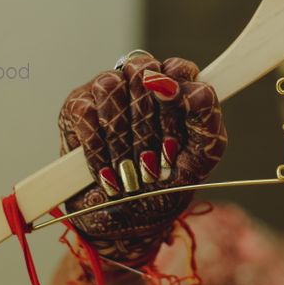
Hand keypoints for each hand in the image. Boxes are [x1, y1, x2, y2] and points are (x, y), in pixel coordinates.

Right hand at [57, 53, 226, 266]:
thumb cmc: (169, 179)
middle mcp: (140, 79)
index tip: (176, 108)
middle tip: (154, 163)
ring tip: (131, 173)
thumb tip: (192, 88)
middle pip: (143, 74)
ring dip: (123, 139)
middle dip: (150, 126)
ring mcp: (107, 88)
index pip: (178, 68)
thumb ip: (206, 115)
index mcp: (176, 86)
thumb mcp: (202, 153)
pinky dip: (99, 151)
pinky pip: (86, 114)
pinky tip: (108, 174)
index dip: (176, 88)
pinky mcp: (77, 107)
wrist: (129, 215)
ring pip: (111, 87)